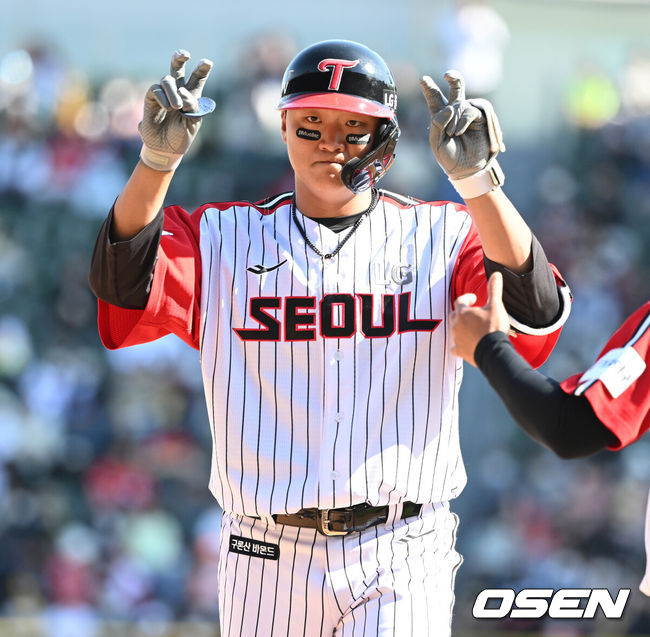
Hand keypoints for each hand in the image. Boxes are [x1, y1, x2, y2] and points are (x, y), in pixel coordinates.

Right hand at [138, 49, 214, 170]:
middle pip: (178, 69)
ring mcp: (164, 94)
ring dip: (173, 92)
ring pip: (167, 80)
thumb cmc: (181, 136)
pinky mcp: (151, 98)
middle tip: (185, 55)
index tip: (208, 62)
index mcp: (191, 97)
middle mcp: (177, 92)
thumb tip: (182, 92)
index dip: (202, 69)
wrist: (166, 149)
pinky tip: (167, 108)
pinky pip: (156, 89)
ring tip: (176, 107)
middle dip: (180, 58)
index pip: (197, 79)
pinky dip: (163, 97)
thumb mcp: (192, 122)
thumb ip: (191, 106)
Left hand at [419, 70, 504, 180]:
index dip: (429, 88)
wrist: (467, 170)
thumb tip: (450, 107)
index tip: (423, 79)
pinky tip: (459, 132)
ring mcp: (469, 114)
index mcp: (441, 118)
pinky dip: (463, 120)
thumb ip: (437, 124)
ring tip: (452, 134)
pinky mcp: (482, 118)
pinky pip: (471, 111)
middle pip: (456, 88)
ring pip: (461, 103)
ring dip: (455, 118)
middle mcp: (456, 112)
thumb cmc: (449, 158)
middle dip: (453, 78)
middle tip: (447, 74)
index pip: (435, 99)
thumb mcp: (436, 142)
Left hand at [450, 272, 509, 365]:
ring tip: (471, 328)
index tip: (474, 298)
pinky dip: (459, 345)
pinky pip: (454, 347)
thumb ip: (494, 290)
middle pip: (454, 315)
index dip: (467, 298)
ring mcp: (456, 338)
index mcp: (463, 312)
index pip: (460, 300)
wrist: (493, 351)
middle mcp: (456, 324)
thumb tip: (496, 274)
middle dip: (461, 313)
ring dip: (461, 328)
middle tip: (471, 313)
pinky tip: (465, 345)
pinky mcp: (458, 350)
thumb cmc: (494, 327)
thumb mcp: (496, 306)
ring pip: (454, 330)